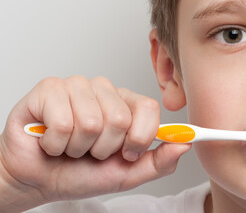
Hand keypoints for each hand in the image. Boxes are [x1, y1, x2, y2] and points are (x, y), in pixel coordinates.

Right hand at [0, 76, 190, 210]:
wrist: (40, 178)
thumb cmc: (82, 172)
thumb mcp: (127, 173)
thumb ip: (158, 161)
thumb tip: (185, 143)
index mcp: (125, 105)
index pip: (149, 108)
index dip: (140, 138)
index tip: (127, 153)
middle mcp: (104, 91)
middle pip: (120, 118)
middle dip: (104, 149)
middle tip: (91, 150)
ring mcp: (77, 86)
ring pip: (92, 122)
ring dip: (79, 148)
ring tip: (71, 145)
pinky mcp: (50, 89)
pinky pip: (64, 122)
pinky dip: (57, 144)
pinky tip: (52, 140)